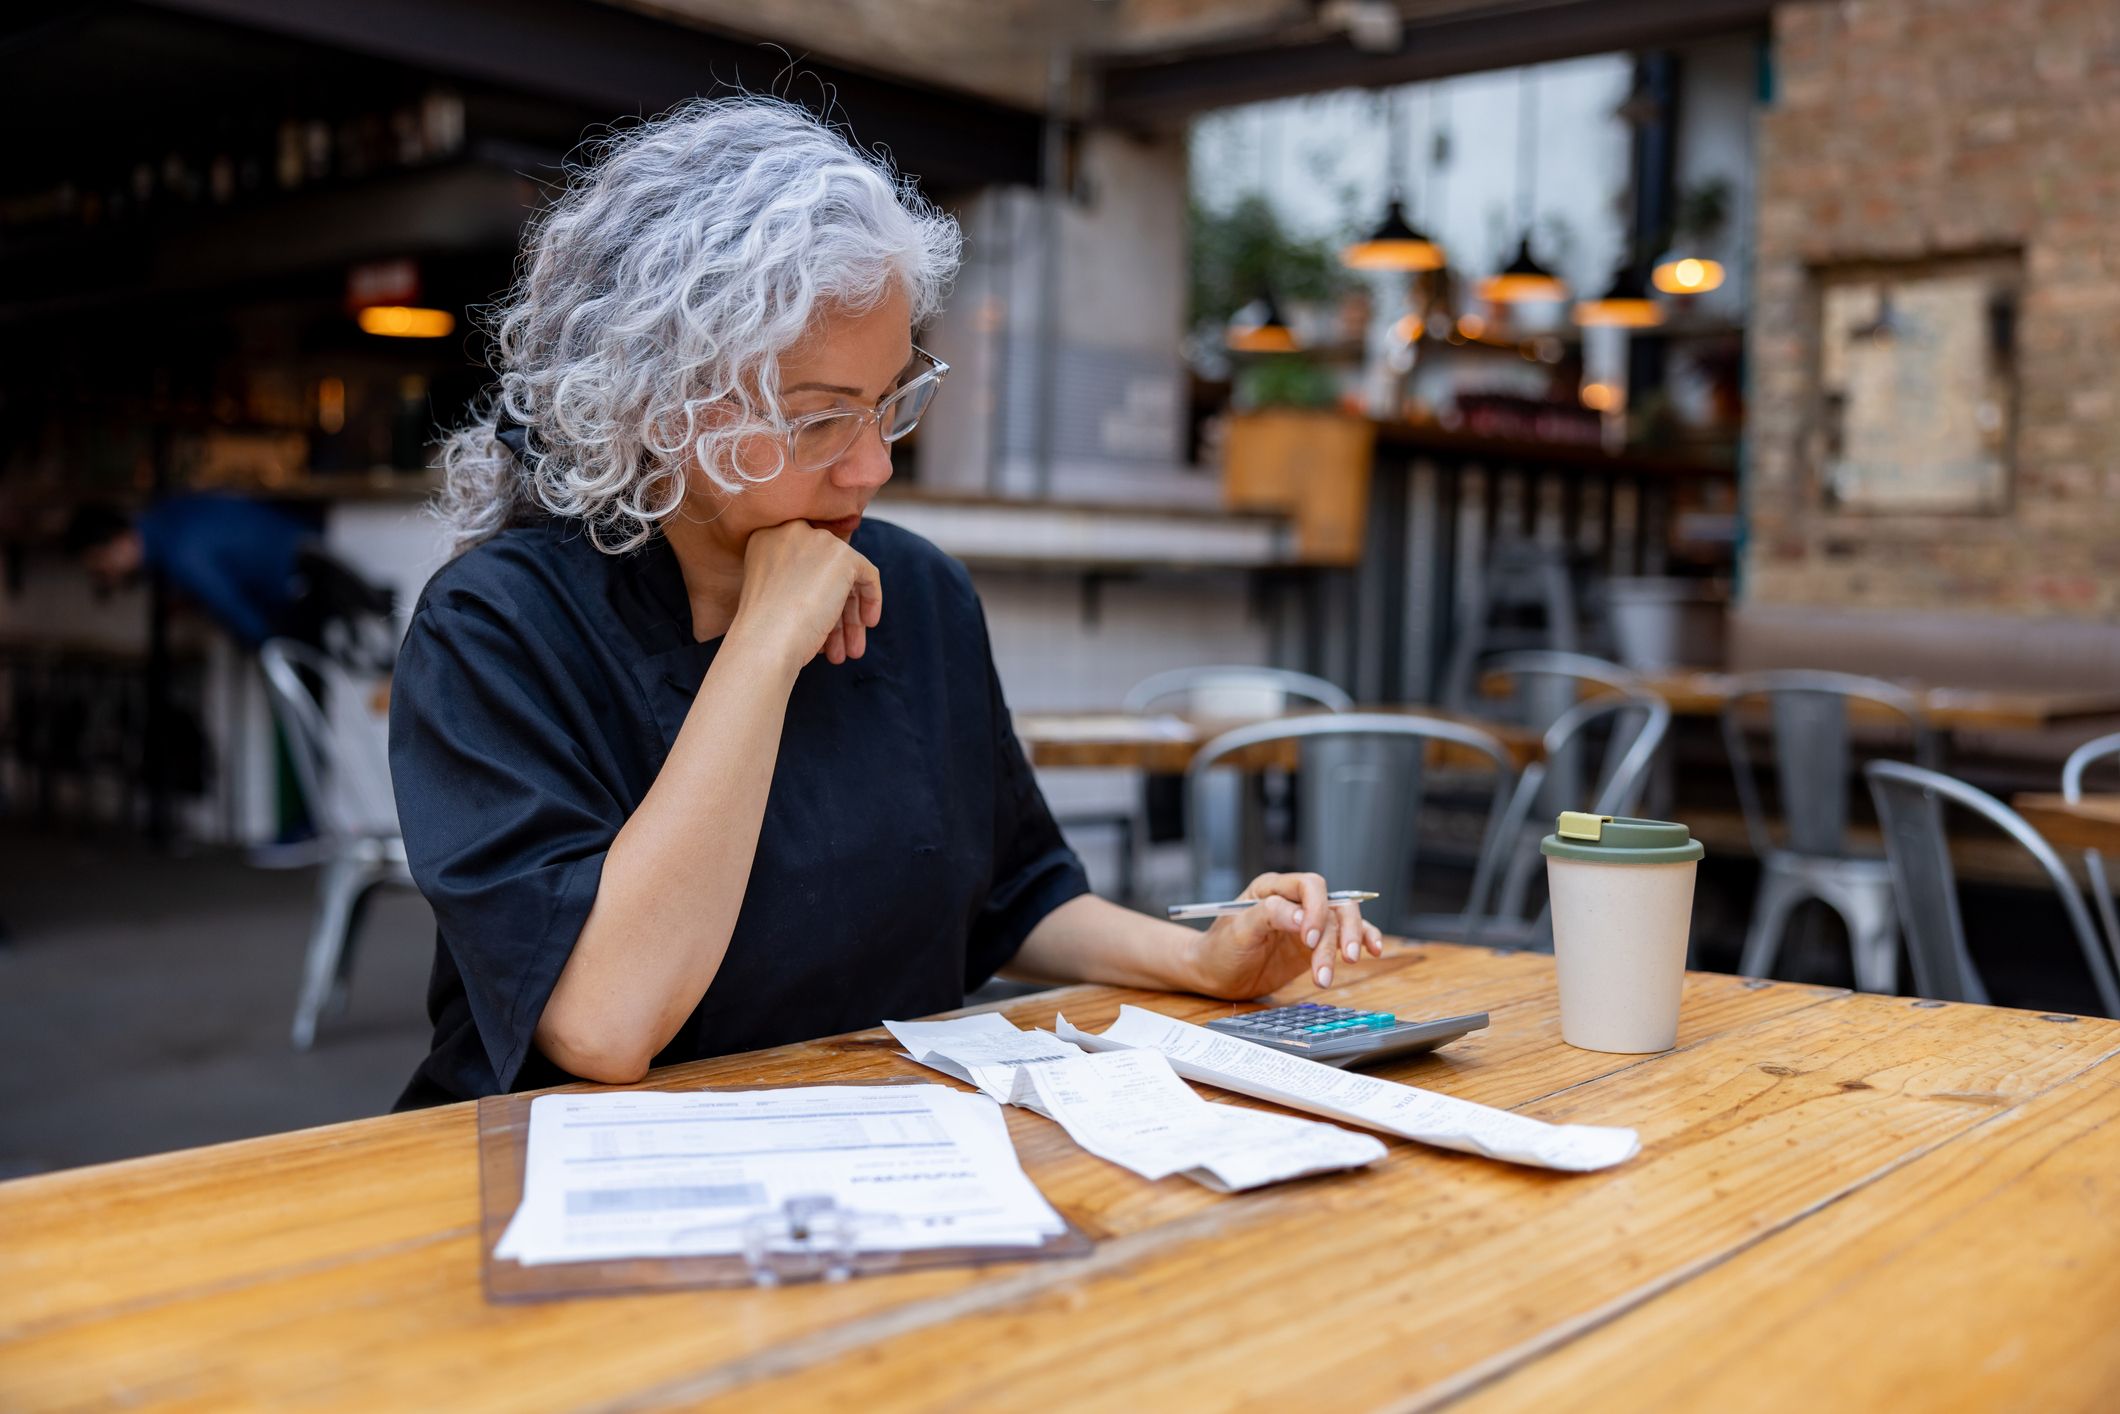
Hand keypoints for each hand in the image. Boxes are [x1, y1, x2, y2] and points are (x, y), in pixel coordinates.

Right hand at [732, 521, 882, 669]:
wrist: (764, 641)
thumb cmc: (763, 629)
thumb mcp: (772, 592)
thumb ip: (794, 580)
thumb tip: (828, 592)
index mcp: (766, 536)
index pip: (804, 560)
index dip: (814, 592)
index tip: (820, 622)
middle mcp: (789, 530)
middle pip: (825, 569)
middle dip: (835, 610)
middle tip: (839, 644)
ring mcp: (817, 540)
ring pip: (845, 577)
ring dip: (849, 616)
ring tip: (849, 650)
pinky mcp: (842, 555)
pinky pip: (867, 574)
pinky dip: (870, 599)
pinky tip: (865, 625)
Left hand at [1182, 872, 1384, 1000]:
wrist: (1215, 975)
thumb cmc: (1220, 948)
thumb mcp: (1238, 930)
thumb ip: (1268, 915)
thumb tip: (1302, 916)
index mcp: (1273, 888)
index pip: (1309, 886)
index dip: (1316, 908)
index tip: (1308, 937)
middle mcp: (1295, 901)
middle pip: (1333, 904)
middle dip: (1340, 932)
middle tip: (1343, 958)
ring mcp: (1307, 923)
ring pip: (1342, 924)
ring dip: (1346, 946)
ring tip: (1328, 976)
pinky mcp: (1315, 944)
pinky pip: (1345, 937)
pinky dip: (1363, 940)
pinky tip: (1374, 951)